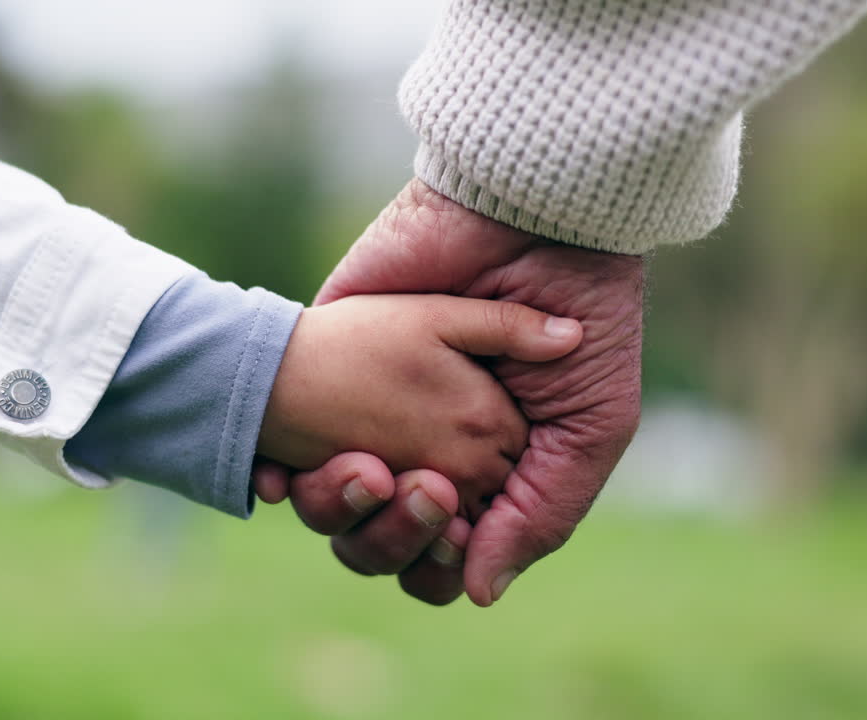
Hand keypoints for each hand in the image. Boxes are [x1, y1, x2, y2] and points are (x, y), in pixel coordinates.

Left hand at [259, 179, 643, 605]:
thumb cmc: (581, 322)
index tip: (458, 530)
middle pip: (379, 547)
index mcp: (485, 478)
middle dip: (393, 540)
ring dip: (341, 511)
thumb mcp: (590, 427)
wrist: (536, 221)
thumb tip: (478, 592)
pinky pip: (281, 447)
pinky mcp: (327, 366)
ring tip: (374, 470)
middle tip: (426, 489)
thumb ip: (541, 515)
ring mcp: (371, 416)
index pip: (443, 559)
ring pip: (328, 510)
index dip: (442, 565)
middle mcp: (423, 454)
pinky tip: (281, 476)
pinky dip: (276, 477)